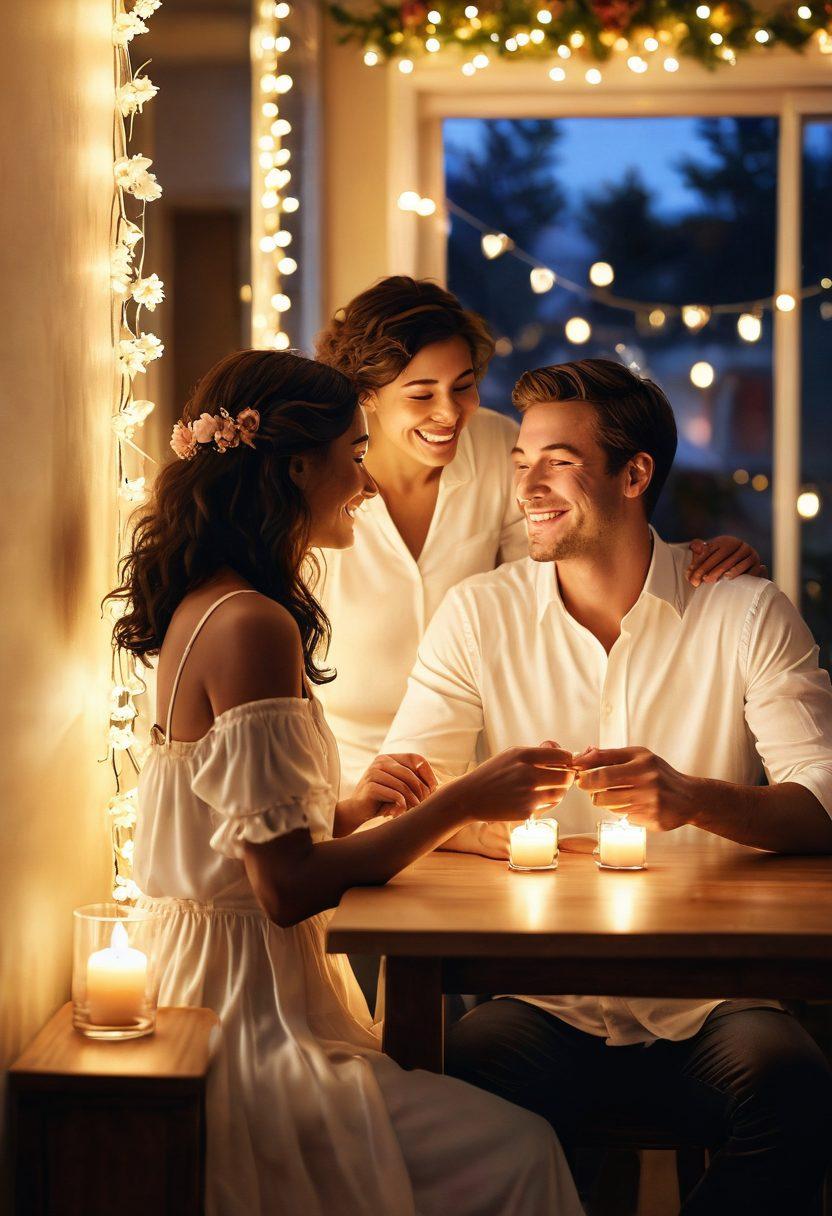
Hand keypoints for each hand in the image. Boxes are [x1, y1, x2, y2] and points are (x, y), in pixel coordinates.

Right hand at [339, 753, 436, 831]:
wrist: (357, 811)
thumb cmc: (381, 799)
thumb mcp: (398, 787)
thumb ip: (412, 781)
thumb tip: (436, 785)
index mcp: (389, 758)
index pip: (416, 758)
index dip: (428, 773)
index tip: (433, 789)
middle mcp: (381, 761)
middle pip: (411, 774)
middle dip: (421, 791)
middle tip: (423, 805)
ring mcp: (374, 772)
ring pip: (403, 785)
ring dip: (413, 801)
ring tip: (413, 810)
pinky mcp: (370, 786)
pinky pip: (395, 794)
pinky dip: (402, 805)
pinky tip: (400, 812)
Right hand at [455, 743, 574, 822]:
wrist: (471, 797)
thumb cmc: (492, 773)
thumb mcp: (511, 754)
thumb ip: (537, 752)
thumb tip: (562, 752)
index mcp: (525, 756)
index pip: (563, 756)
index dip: (567, 760)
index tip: (565, 764)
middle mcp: (529, 774)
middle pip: (566, 777)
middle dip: (566, 777)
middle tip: (560, 778)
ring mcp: (529, 794)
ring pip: (560, 793)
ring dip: (558, 791)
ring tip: (546, 788)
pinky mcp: (527, 811)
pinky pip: (548, 806)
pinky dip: (545, 803)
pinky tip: (533, 799)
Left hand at [572, 746, 698, 831]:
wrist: (689, 797)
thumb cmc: (658, 773)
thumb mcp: (637, 756)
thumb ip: (608, 755)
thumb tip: (580, 755)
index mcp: (642, 762)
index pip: (602, 769)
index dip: (584, 773)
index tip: (576, 772)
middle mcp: (647, 782)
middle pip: (601, 790)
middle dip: (588, 787)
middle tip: (585, 784)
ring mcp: (650, 803)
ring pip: (609, 805)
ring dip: (604, 800)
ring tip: (612, 793)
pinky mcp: (651, 820)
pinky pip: (622, 816)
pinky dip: (620, 810)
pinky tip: (630, 804)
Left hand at [687, 537, 766, 586]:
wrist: (744, 564)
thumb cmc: (721, 561)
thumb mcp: (710, 554)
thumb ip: (700, 550)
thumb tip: (694, 546)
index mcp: (725, 541)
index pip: (709, 551)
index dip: (698, 562)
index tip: (689, 574)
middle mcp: (738, 544)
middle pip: (721, 556)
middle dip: (709, 569)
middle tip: (701, 580)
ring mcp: (749, 553)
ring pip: (737, 562)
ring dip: (727, 571)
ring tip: (717, 579)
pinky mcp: (757, 563)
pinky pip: (751, 569)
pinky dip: (744, 574)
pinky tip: (737, 579)